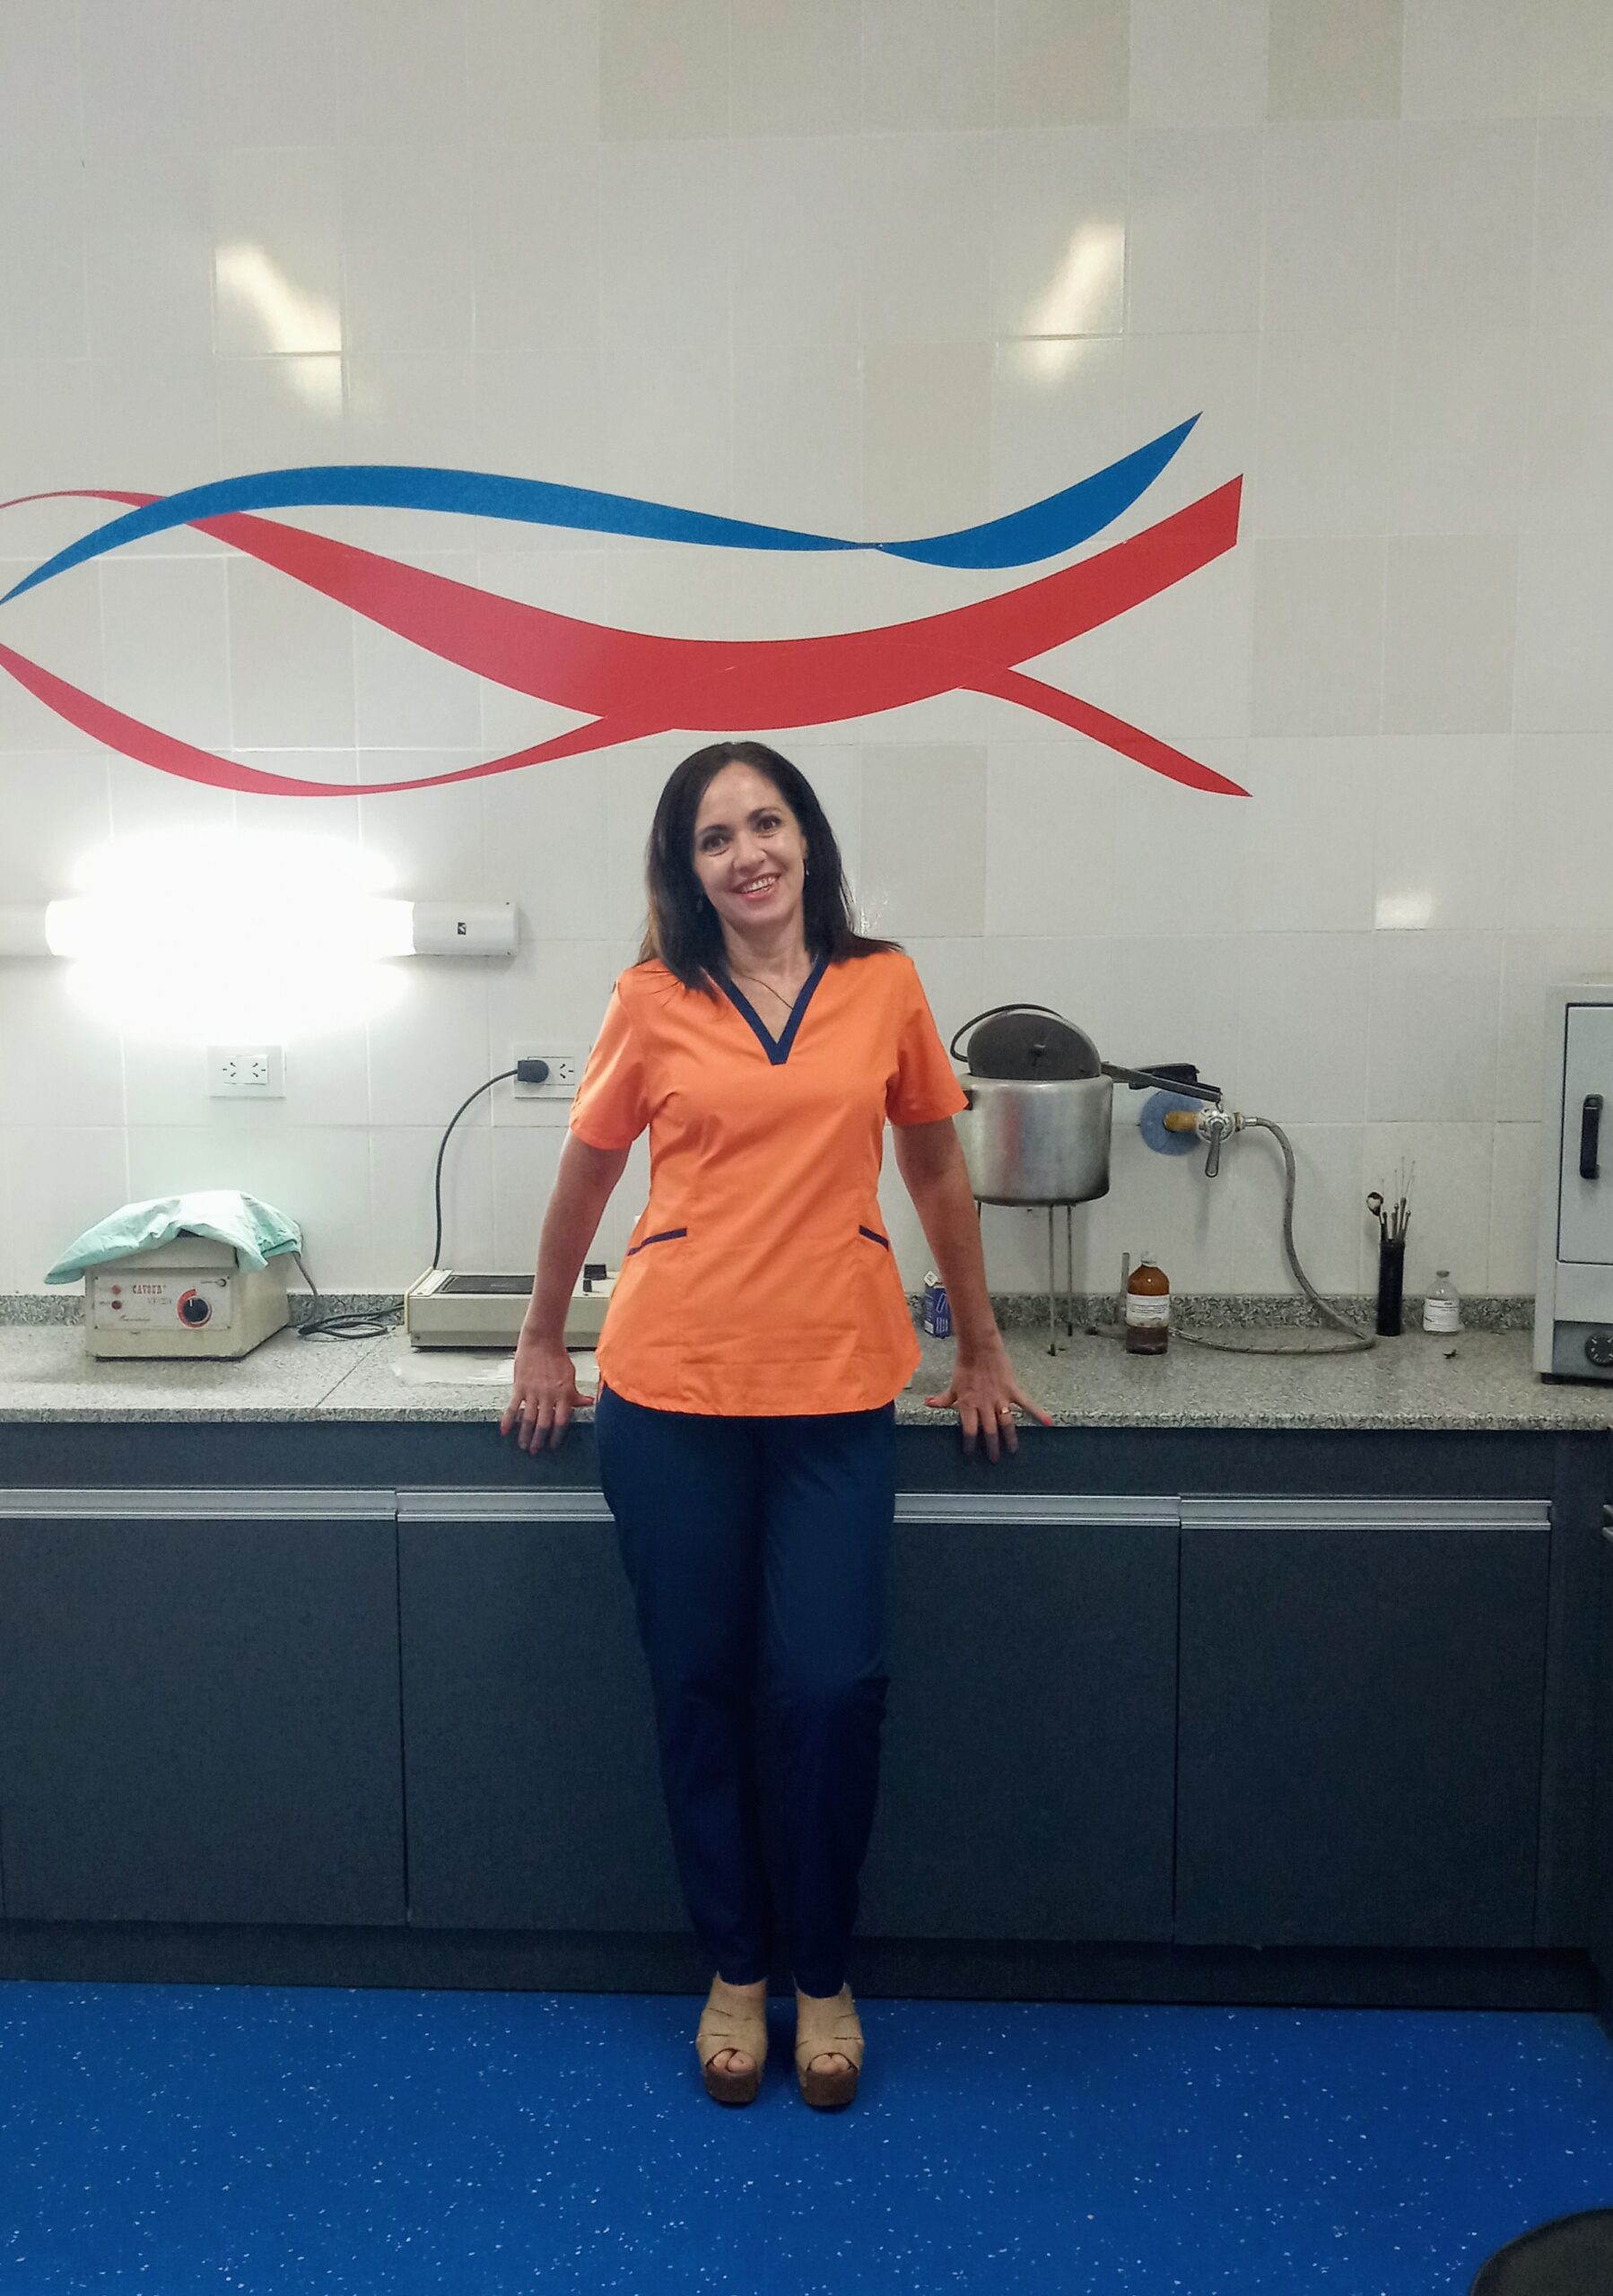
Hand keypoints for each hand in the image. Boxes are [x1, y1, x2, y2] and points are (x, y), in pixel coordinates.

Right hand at [500, 1336, 592, 1451]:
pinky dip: (508, 1420)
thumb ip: (576, 1393)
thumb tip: (588, 1403)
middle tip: (535, 1451)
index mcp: (563, 1394)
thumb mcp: (571, 1375)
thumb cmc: (558, 1358)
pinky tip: (505, 1431)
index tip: (553, 1445)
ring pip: (528, 1419)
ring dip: (525, 1435)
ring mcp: (532, 1392)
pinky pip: (512, 1407)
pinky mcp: (519, 1387)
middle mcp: (548, 1396)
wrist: (541, 1341)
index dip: (557, 1435)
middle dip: (539, 1440)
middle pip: (544, 1424)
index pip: (561, 1421)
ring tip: (523, 1445)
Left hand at [924, 1334, 1052, 1461]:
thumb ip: (943, 1399)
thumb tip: (928, 1403)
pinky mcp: (1012, 1390)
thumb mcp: (953, 1385)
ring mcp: (999, 1398)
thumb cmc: (965, 1366)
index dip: (970, 1444)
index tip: (971, 1455)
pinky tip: (1048, 1423)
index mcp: (968, 1405)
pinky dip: (1038, 1413)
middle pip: (989, 1431)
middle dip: (992, 1446)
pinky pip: (1026, 1404)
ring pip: (1006, 1423)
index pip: (969, 1431)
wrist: (979, 1348)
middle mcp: (984, 1405)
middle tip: (994, 1460)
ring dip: (1009, 1438)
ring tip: (1012, 1450)